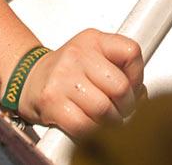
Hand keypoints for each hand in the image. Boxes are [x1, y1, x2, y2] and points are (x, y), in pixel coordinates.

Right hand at [19, 29, 145, 139]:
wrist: (29, 79)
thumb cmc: (67, 71)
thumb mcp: (94, 57)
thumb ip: (120, 69)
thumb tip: (141, 96)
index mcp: (93, 40)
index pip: (131, 52)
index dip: (137, 76)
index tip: (131, 86)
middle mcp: (77, 55)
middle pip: (121, 87)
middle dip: (126, 106)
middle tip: (120, 110)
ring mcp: (62, 78)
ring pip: (104, 110)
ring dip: (111, 122)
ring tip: (105, 120)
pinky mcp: (52, 103)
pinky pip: (84, 126)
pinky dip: (92, 132)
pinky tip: (90, 127)